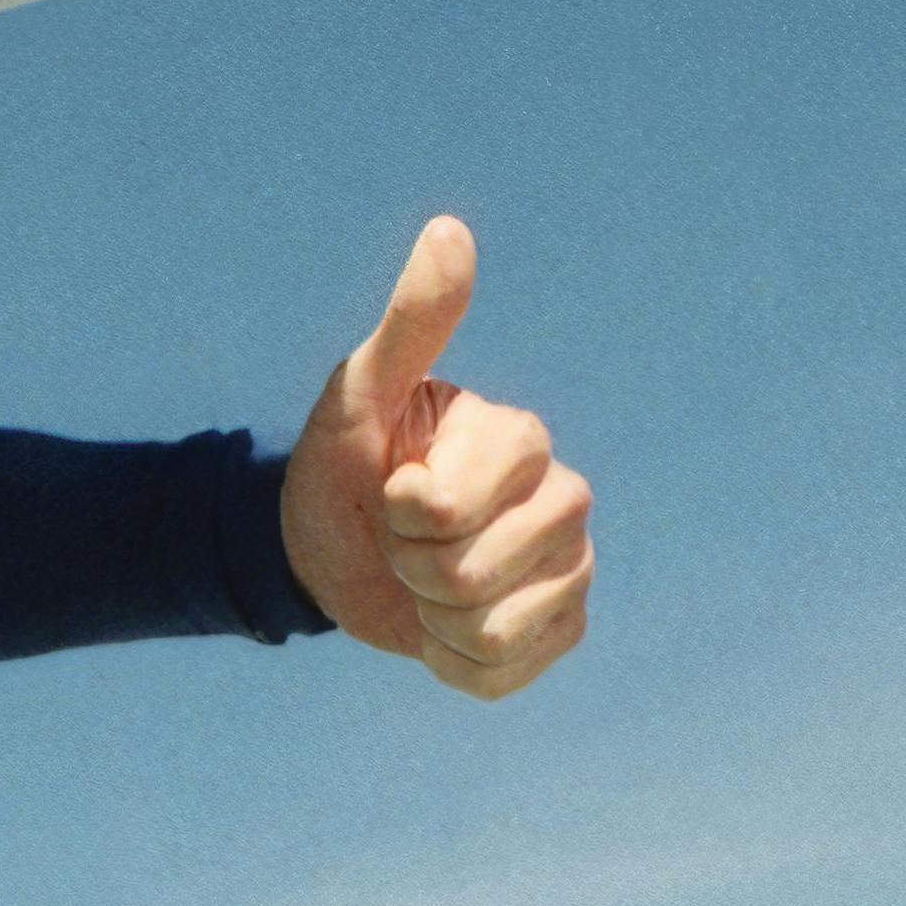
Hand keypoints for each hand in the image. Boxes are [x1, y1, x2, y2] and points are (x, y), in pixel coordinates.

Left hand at [278, 216, 595, 697]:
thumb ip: (412, 322)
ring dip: (430, 616)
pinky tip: (446, 626)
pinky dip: (453, 663)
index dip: (396, 513)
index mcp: (523, 440)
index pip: (439, 510)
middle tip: (405, 538)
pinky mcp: (560, 632)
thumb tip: (450, 230)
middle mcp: (566, 499)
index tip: (392, 488)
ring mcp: (571, 569)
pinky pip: (502, 675)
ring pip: (489, 628)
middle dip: (411, 566)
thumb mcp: (362, 391)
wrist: (334, 545)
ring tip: (426, 579)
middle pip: (468, 575)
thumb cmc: (348, 459)